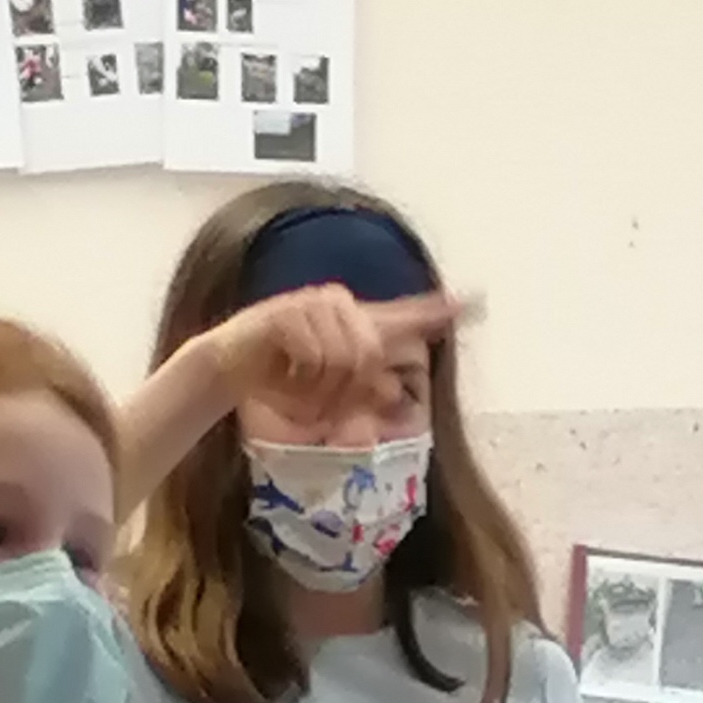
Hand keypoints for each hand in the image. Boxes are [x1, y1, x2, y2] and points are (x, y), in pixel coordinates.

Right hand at [224, 282, 472, 445]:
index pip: (405, 314)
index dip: (437, 312)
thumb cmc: (283, 381)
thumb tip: (391, 388)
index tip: (473, 302)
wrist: (229, 369)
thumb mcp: (332, 393)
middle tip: (317, 401)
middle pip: (369, 355)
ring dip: (320, 389)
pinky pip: (312, 357)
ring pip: (342, 358)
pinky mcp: (286, 312)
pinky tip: (282, 376)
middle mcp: (340, 304)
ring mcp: (313, 303)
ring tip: (297, 388)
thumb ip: (364, 389)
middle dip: (345, 390)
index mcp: (357, 322)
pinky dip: (299, 379)